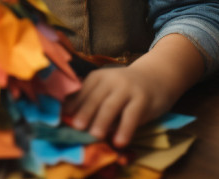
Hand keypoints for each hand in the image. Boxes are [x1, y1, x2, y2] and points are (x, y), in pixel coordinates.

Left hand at [63, 33, 204, 146]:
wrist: (157, 76)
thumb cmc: (126, 87)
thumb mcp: (107, 88)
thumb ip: (93, 100)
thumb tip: (71, 119)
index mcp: (97, 77)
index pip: (82, 91)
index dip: (72, 105)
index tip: (61, 119)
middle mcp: (111, 80)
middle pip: (95, 98)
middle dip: (85, 113)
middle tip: (76, 127)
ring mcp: (127, 88)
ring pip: (111, 106)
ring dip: (102, 121)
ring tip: (94, 136)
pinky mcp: (142, 99)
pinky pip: (131, 116)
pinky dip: (124, 129)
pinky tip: (119, 142)